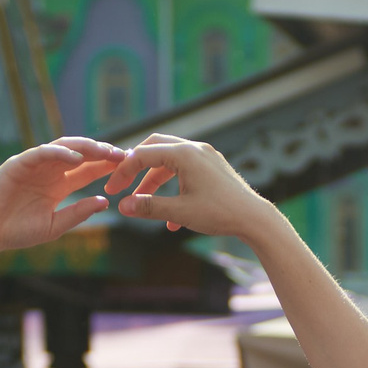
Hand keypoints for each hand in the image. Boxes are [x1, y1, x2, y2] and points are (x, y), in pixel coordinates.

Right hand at [0, 137, 129, 261]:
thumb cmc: (17, 231)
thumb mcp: (55, 225)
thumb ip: (78, 213)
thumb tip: (105, 202)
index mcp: (59, 185)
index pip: (88, 170)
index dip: (108, 166)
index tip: (130, 166)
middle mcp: (49, 171)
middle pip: (81, 154)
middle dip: (103, 153)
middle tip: (125, 155)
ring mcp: (34, 164)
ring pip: (64, 147)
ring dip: (86, 147)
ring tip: (105, 152)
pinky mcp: (18, 164)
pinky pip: (41, 153)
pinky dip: (59, 153)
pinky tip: (76, 158)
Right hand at [104, 135, 281, 241]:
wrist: (255, 219)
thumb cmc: (220, 213)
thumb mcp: (180, 212)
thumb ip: (149, 207)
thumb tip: (122, 207)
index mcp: (184, 154)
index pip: (142, 155)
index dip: (123, 172)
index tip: (112, 190)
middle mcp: (194, 148)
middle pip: (154, 148)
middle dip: (136, 168)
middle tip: (121, 185)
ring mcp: (205, 156)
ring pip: (169, 162)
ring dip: (154, 182)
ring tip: (142, 203)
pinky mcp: (213, 168)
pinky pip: (185, 171)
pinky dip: (173, 187)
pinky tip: (171, 219)